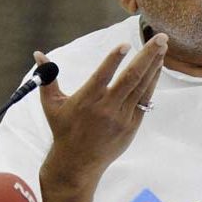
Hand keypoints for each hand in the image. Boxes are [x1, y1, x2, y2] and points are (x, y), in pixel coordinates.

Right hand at [35, 33, 167, 201]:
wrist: (78, 163)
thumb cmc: (64, 129)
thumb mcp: (52, 105)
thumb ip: (48, 79)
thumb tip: (38, 54)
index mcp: (86, 100)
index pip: (103, 76)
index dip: (114, 60)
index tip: (125, 44)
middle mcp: (106, 108)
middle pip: (131, 77)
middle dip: (147, 55)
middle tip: (160, 37)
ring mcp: (122, 116)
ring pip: (142, 86)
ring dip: (154, 64)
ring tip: (163, 46)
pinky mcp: (132, 124)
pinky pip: (145, 98)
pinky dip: (153, 81)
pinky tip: (158, 65)